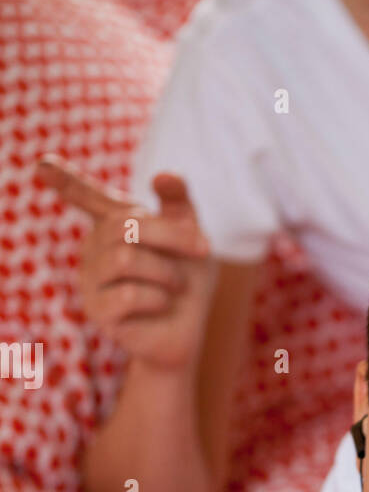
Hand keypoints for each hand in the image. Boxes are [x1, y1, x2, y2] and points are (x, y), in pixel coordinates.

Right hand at [37, 156, 217, 371]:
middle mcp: (93, 246)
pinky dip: (159, 298)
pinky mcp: (96, 310)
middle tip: (204, 249)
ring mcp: (90, 279)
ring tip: (175, 285)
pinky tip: (161, 304)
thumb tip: (161, 175)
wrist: (190, 327)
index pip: (85, 196)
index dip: (65, 181)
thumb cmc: (187, 276)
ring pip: (125, 259)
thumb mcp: (191, 233)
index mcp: (112, 223)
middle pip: (125, 226)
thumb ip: (179, 200)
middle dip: (173, 235)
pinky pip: (130, 294)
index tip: (42, 165)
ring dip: (166, 271)